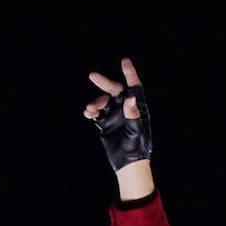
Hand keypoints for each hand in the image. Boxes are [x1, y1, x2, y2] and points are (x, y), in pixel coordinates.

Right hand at [83, 56, 153, 195]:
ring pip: (103, 102)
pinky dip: (91, 111)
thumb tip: (129, 98)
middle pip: (114, 90)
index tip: (124, 62)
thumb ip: (133, 114)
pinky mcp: (105, 123)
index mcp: (137, 108)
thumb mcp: (136, 130)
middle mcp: (125, 108)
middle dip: (104, 83)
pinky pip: (96, 113)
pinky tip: (88, 113)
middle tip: (93, 75)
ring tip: (90, 109)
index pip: (134, 87)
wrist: (128, 163)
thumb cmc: (138, 147)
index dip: (130, 74)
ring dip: (95, 103)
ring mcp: (114, 115)